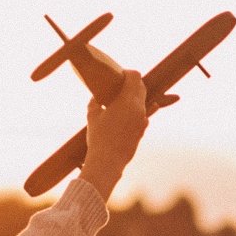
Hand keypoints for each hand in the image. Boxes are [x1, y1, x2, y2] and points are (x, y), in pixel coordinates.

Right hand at [78, 66, 149, 197]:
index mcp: (127, 100)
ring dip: (134, 97)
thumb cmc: (98, 137)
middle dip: (132, 84)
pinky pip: (143, 115)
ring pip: (143, 101)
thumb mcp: (92, 116)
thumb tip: (96, 97)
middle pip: (141, 87)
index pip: (135, 77)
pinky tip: (129, 113)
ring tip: (121, 100)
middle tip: (121, 84)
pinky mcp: (142, 131)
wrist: (108, 162)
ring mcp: (142, 120)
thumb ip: (95, 102)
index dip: (128, 73)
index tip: (120, 74)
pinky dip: (136, 111)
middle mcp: (139, 109)